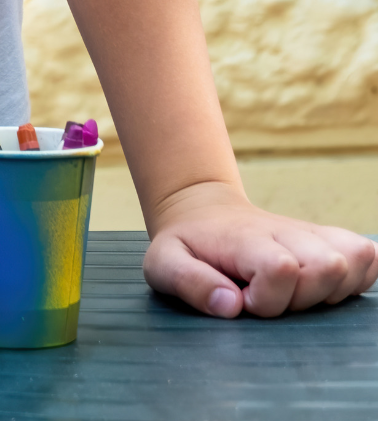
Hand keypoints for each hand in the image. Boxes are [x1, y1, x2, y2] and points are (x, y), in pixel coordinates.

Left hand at [143, 182, 377, 317]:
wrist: (204, 213)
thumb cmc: (186, 245)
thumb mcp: (163, 264)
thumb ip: (189, 284)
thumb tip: (231, 306)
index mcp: (246, 239)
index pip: (282, 268)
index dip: (268, 298)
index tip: (244, 300)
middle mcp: (287, 232)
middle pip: (327, 268)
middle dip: (301, 298)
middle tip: (268, 296)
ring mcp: (313, 234)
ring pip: (354, 261)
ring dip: (329, 289)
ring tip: (292, 292)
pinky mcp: (332, 240)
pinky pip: (368, 258)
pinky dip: (353, 279)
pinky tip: (317, 286)